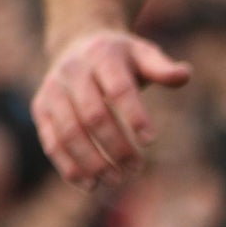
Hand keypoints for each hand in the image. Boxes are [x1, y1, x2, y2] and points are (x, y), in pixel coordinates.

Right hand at [31, 28, 191, 190]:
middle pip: (93, 114)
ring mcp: (52, 88)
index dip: (134, 115)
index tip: (150, 141)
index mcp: (102, 54)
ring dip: (92, 161)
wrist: (75, 43)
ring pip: (69, 132)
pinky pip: (51, 141)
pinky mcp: (40, 107)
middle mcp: (72, 69)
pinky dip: (69, 166)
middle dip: (115, 146)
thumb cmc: (119, 58)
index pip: (118, 88)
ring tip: (115, 180)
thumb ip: (162, 68)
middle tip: (135, 169)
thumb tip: (184, 74)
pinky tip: (90, 184)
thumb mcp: (142, 54)